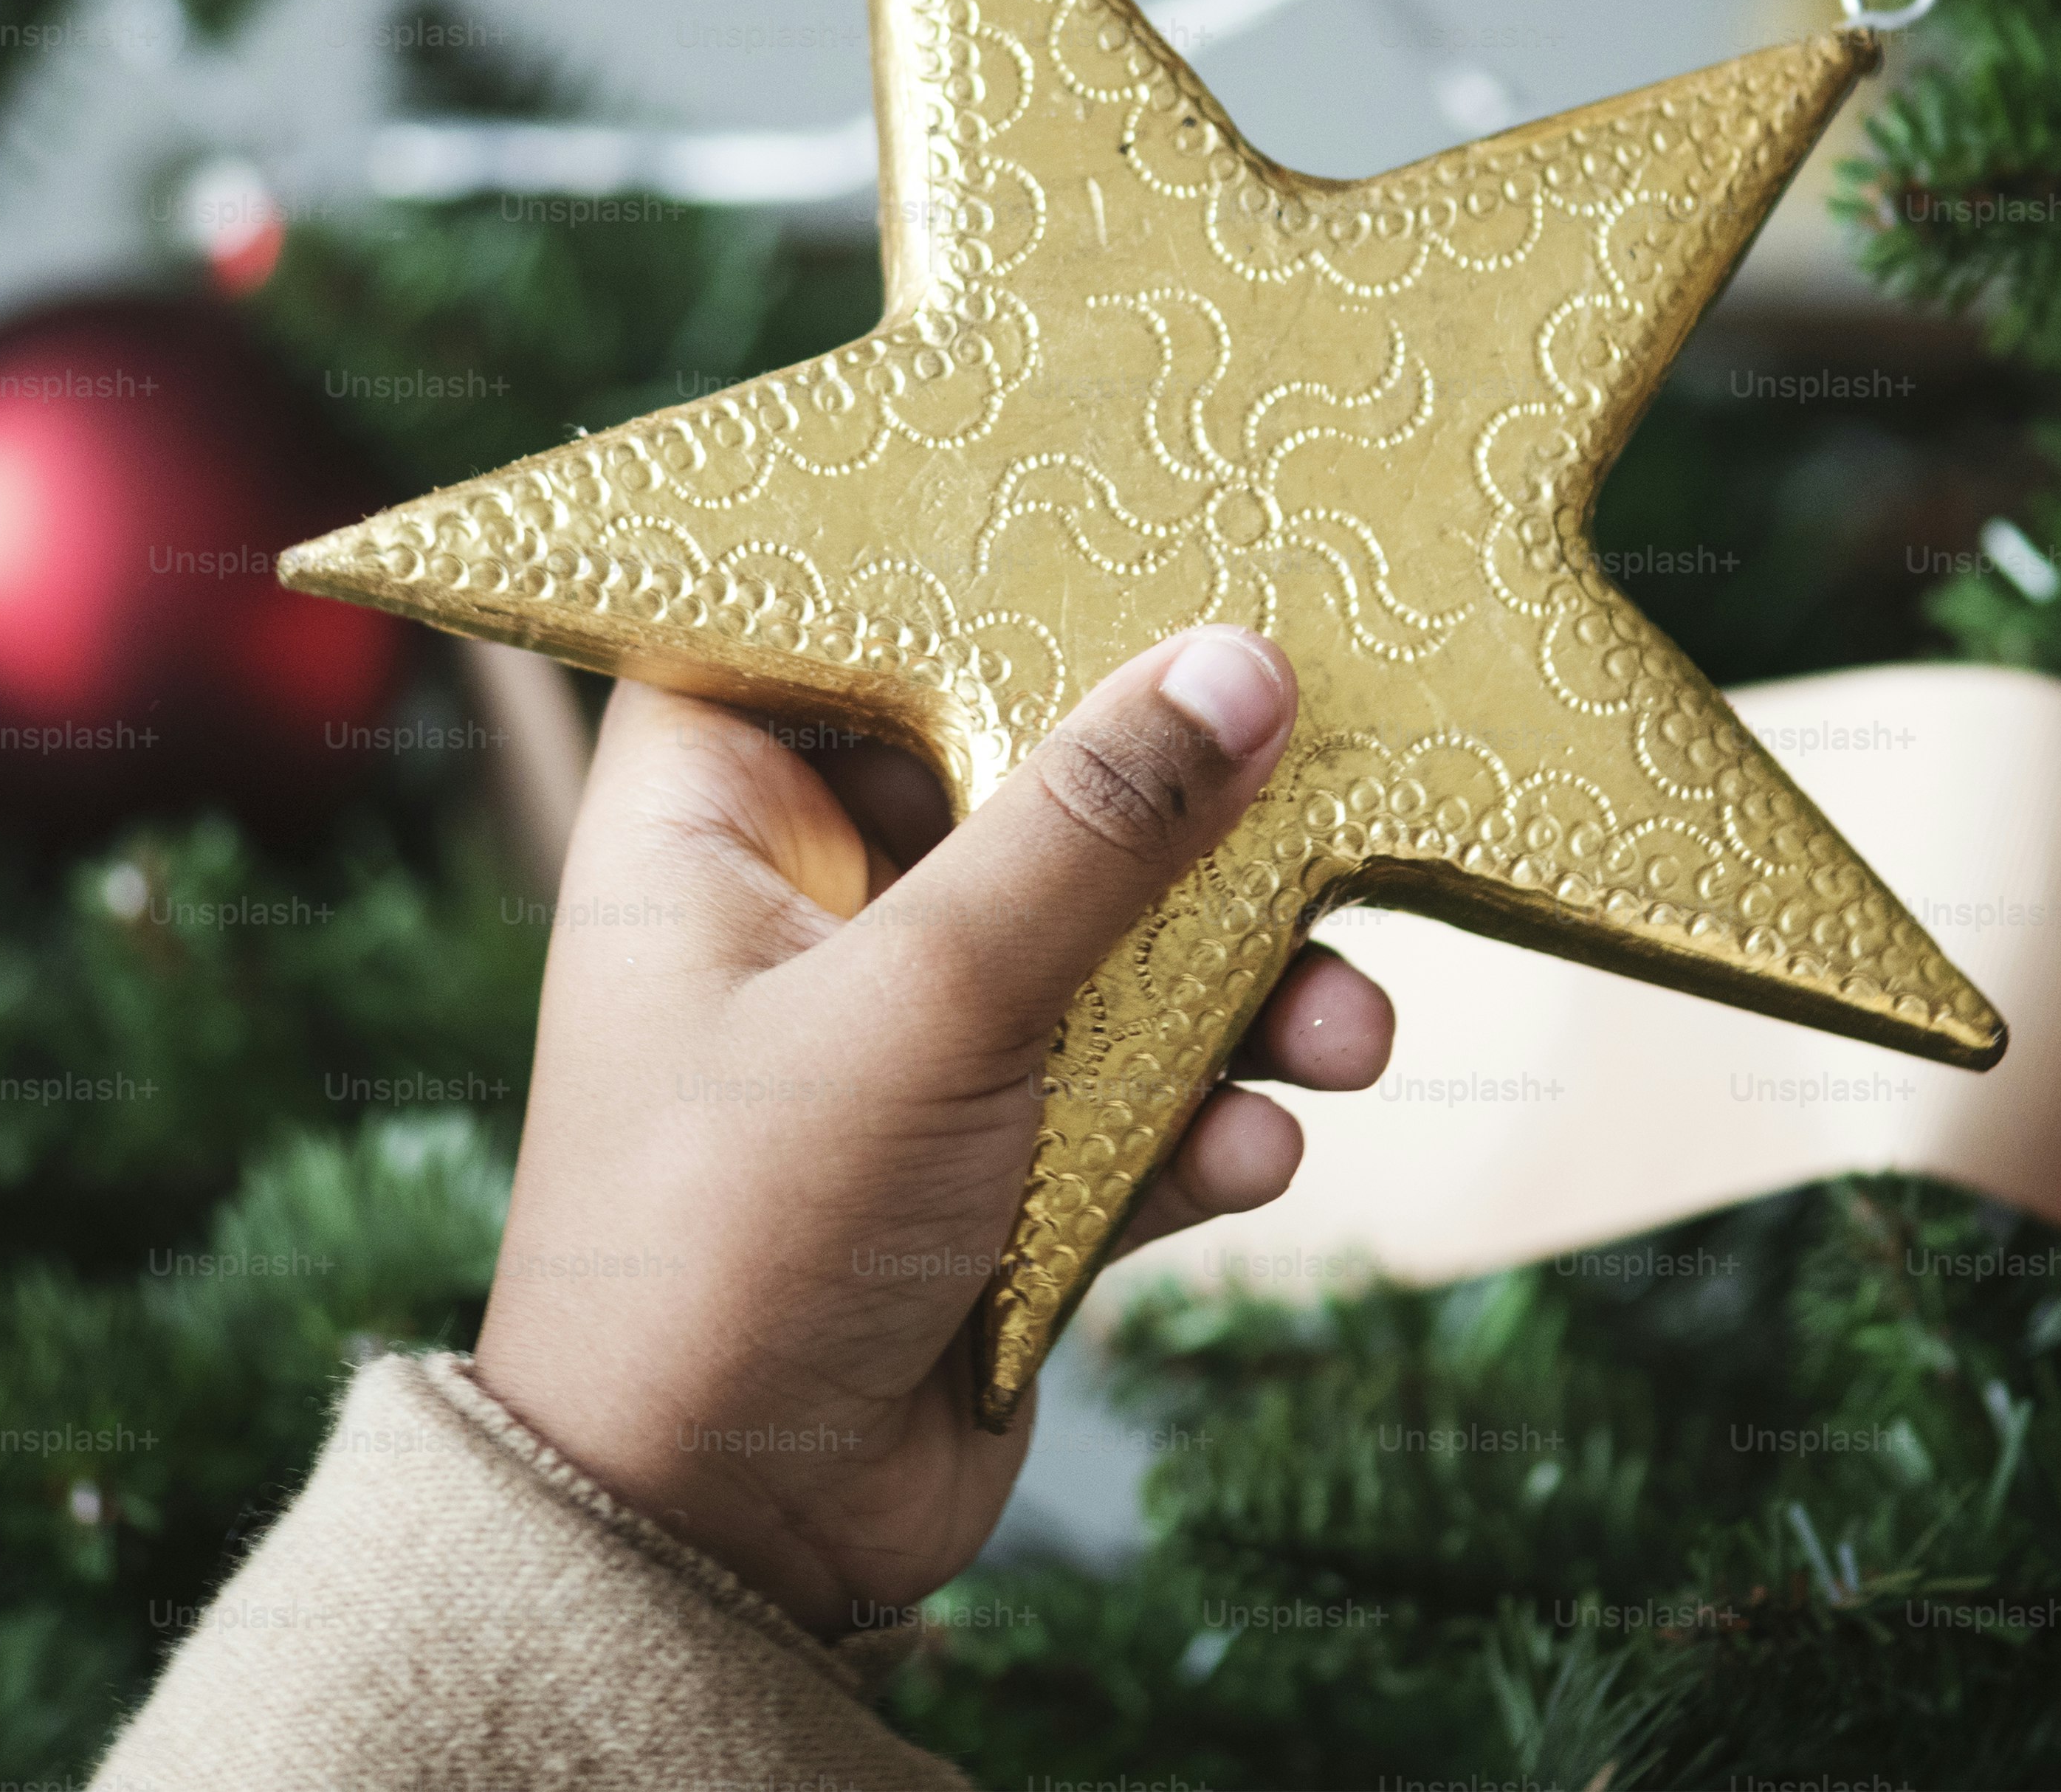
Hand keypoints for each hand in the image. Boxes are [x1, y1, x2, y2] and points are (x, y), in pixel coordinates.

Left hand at [468, 627, 1393, 1635]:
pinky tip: (1259, 1151)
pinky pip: (1142, 1088)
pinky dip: (1211, 1114)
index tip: (1150, 515)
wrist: (725, 1544)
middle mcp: (811, 902)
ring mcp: (911, 1033)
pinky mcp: (1000, 1159)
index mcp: (715, 819)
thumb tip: (1241, 662)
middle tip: (1331, 786)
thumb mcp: (924, 1006)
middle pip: (1028, 771)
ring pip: (1117, 939)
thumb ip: (1093, 831)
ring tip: (1345, 1024)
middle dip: (1192, 809)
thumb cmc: (740, 1242)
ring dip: (1246, 981)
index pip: (833, 615)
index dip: (977, 561)